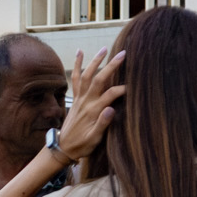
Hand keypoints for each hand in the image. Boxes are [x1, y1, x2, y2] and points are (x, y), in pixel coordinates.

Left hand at [56, 47, 126, 164]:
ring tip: (104, 48)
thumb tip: (111, 109)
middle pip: (99, 80)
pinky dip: (76, 65)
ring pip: (86, 75)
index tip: (133, 87)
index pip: (111, 95)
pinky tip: (80, 52)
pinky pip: (75, 79)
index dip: (123, 89)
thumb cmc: (82, 145)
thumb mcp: (94, 139)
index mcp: (94, 111)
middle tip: (123, 54)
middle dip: (111, 66)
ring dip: (95, 61)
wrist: (63, 148)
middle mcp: (86, 102)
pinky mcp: (75, 98)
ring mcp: (79, 99)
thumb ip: (103, 124)